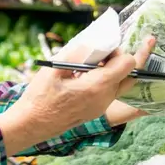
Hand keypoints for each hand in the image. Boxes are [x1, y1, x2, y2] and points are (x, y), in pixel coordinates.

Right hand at [0, 37, 155, 154]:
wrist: (33, 124)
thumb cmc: (40, 96)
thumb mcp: (55, 68)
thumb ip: (79, 52)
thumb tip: (96, 40)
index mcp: (97, 86)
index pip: (128, 63)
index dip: (119, 52)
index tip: (104, 49)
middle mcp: (105, 98)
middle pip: (132, 75)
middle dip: (124, 59)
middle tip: (112, 49)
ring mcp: (102, 107)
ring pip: (122, 84)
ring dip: (115, 69)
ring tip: (95, 61)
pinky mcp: (97, 110)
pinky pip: (111, 92)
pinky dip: (107, 79)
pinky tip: (88, 73)